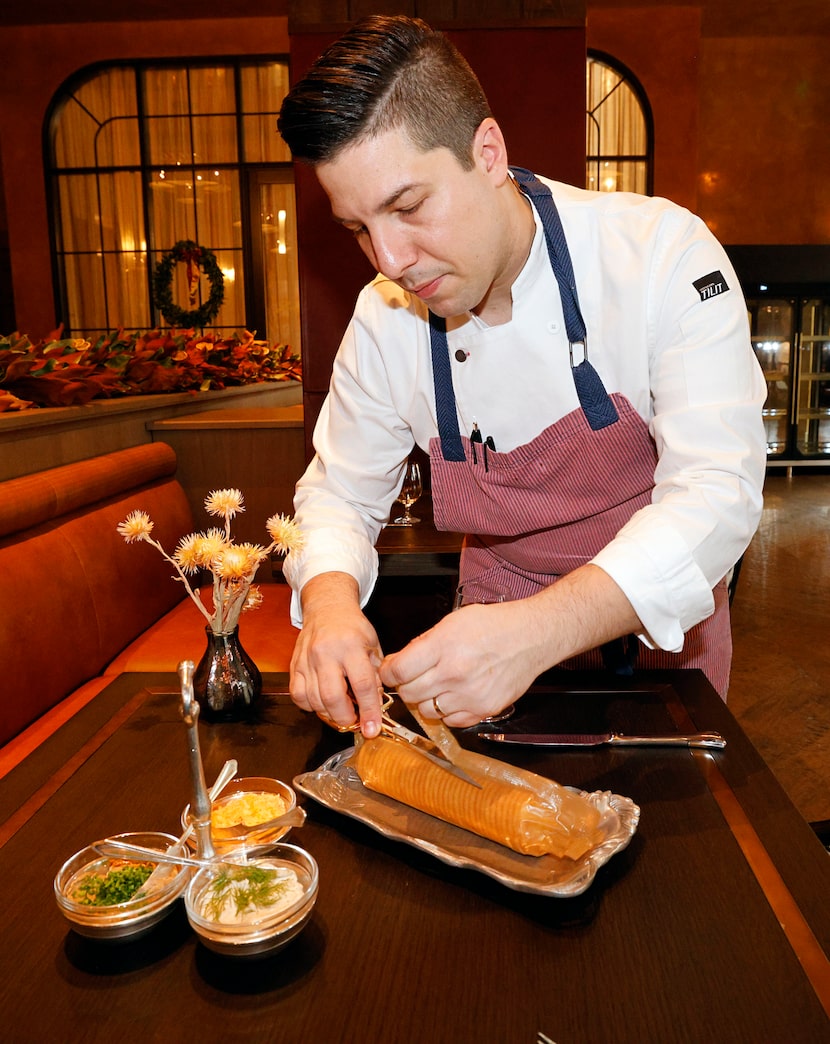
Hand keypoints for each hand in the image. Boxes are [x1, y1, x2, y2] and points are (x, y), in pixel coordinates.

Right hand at [290, 572, 385, 737]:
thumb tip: (376, 706)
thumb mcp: (373, 646)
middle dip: (346, 718)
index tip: (372, 728)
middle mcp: (326, 653)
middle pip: (333, 697)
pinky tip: (324, 702)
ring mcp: (307, 660)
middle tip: (355, 722)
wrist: (327, 609)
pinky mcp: (294, 665)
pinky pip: (299, 696)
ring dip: (330, 715)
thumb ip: (376, 675)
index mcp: (351, 645)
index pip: (362, 685)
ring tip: (343, 712)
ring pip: (314, 700)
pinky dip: (312, 706)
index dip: (369, 711)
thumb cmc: (352, 627)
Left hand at [379, 600, 539, 727]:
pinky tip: (454, 695)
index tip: (390, 672)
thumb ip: (422, 644)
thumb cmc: (494, 626)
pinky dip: (447, 711)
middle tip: (413, 677)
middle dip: (406, 686)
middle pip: (409, 694)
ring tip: (437, 684)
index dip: (388, 673)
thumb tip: (397, 662)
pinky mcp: (483, 710)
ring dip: (426, 700)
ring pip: (426, 711)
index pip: (398, 672)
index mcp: (443, 647)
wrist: (531, 637)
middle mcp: (454, 674)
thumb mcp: (452, 622)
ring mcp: (469, 695)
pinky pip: (450, 721)